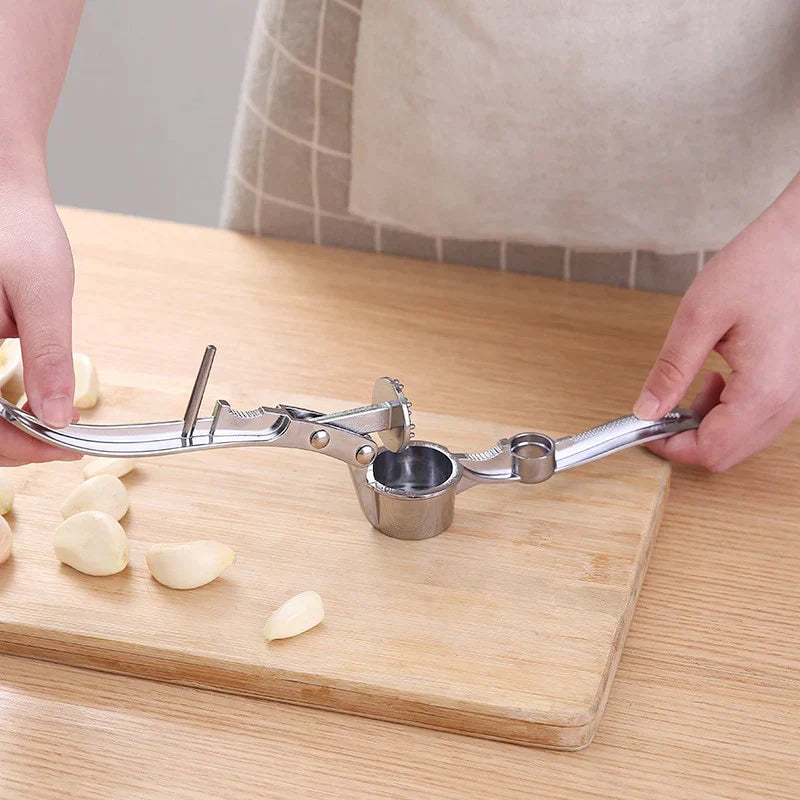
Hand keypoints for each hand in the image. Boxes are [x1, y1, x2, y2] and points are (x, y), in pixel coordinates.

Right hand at [0, 189, 79, 465]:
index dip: (19, 447)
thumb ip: (48, 357)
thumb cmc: (18, 228)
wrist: (0, 189)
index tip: (64, 449)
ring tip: (48, 426)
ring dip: (3, 425)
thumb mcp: (43, 293)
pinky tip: (23, 402)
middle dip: (12, 441)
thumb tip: (58, 418)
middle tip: (61, 443)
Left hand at [633, 175, 799, 471]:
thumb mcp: (700, 316)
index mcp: (764, 391)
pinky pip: (756, 419)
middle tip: (661, 407)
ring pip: (742, 439)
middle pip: (727, 454)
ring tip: (693, 382)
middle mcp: (787, 402)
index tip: (644, 428)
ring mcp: (795, 396)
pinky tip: (716, 378)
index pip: (711, 451)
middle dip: (687, 439)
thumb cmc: (761, 266)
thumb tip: (647, 409)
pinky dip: (727, 411)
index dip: (670, 447)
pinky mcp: (793, 385)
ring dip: (707, 424)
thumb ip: (672, 369)